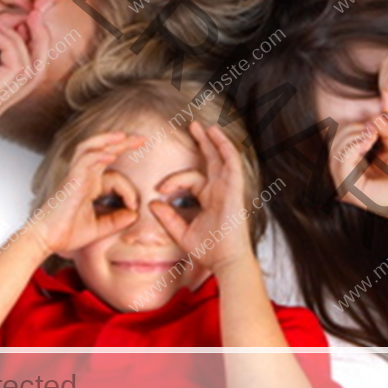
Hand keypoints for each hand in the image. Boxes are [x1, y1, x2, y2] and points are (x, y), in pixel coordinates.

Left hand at [0, 10, 50, 120]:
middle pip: (38, 73)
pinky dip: (8, 43)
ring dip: (17, 38)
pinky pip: (15, 69)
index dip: (38, 42)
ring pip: (30, 70)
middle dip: (40, 39)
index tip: (33, 15)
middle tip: (33, 14)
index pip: (34, 72)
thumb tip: (31, 17)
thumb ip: (6, 29)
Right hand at [31, 133, 143, 254]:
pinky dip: (97, 155)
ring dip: (107, 140)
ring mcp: (76, 176)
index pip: (115, 177)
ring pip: (89, 148)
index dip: (129, 191)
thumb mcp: (99, 228)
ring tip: (124, 136)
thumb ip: (117, 221)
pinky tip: (110, 154)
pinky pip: (84, 161)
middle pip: (102, 151)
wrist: (46, 240)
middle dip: (123, 143)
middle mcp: (83, 177)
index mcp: (90, 185)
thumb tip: (135, 215)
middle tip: (142, 138)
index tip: (134, 207)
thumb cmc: (67, 233)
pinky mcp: (70, 180)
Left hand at [150, 122, 252, 272]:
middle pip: (212, 160)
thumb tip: (152, 203)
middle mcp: (221, 190)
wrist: (226, 261)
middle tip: (192, 126)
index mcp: (210, 199)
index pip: (191, 179)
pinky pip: (231, 163)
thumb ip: (167, 218)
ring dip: (213, 140)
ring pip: (223, 157)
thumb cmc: (209, 251)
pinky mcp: (235, 189)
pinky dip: (225, 148)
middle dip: (202, 143)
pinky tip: (216, 135)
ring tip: (203, 126)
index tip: (159, 190)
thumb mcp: (182, 233)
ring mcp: (229, 189)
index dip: (173, 181)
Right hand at [331, 121, 387, 228]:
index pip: (339, 142)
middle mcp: (344, 178)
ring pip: (336, 152)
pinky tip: (369, 141)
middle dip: (352, 130)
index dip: (353, 127)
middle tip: (373, 128)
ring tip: (373, 135)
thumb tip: (376, 117)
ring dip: (353, 136)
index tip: (374, 123)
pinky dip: (353, 146)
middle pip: (334, 145)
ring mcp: (345, 185)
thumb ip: (386, 130)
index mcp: (351, 169)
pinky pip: (342, 163)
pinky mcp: (350, 190)